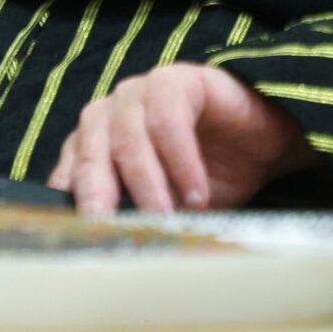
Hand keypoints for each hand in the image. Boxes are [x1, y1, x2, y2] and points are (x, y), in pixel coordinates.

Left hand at [46, 63, 314, 215]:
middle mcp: (108, 116)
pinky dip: (180, 160)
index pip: (70, 176)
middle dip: (97, 196)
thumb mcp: (169, 207)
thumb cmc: (209, 178)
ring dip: (147, 183)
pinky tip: (196, 193)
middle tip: (108, 229)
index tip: (79, 241)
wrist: (263, 146)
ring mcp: (138, 94)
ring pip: (127, 137)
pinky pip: (168, 119)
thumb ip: (137, 218)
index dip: (72, 209)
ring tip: (167, 217)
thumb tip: (116, 250)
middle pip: (90, 155)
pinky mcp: (175, 81)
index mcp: (94, 146)